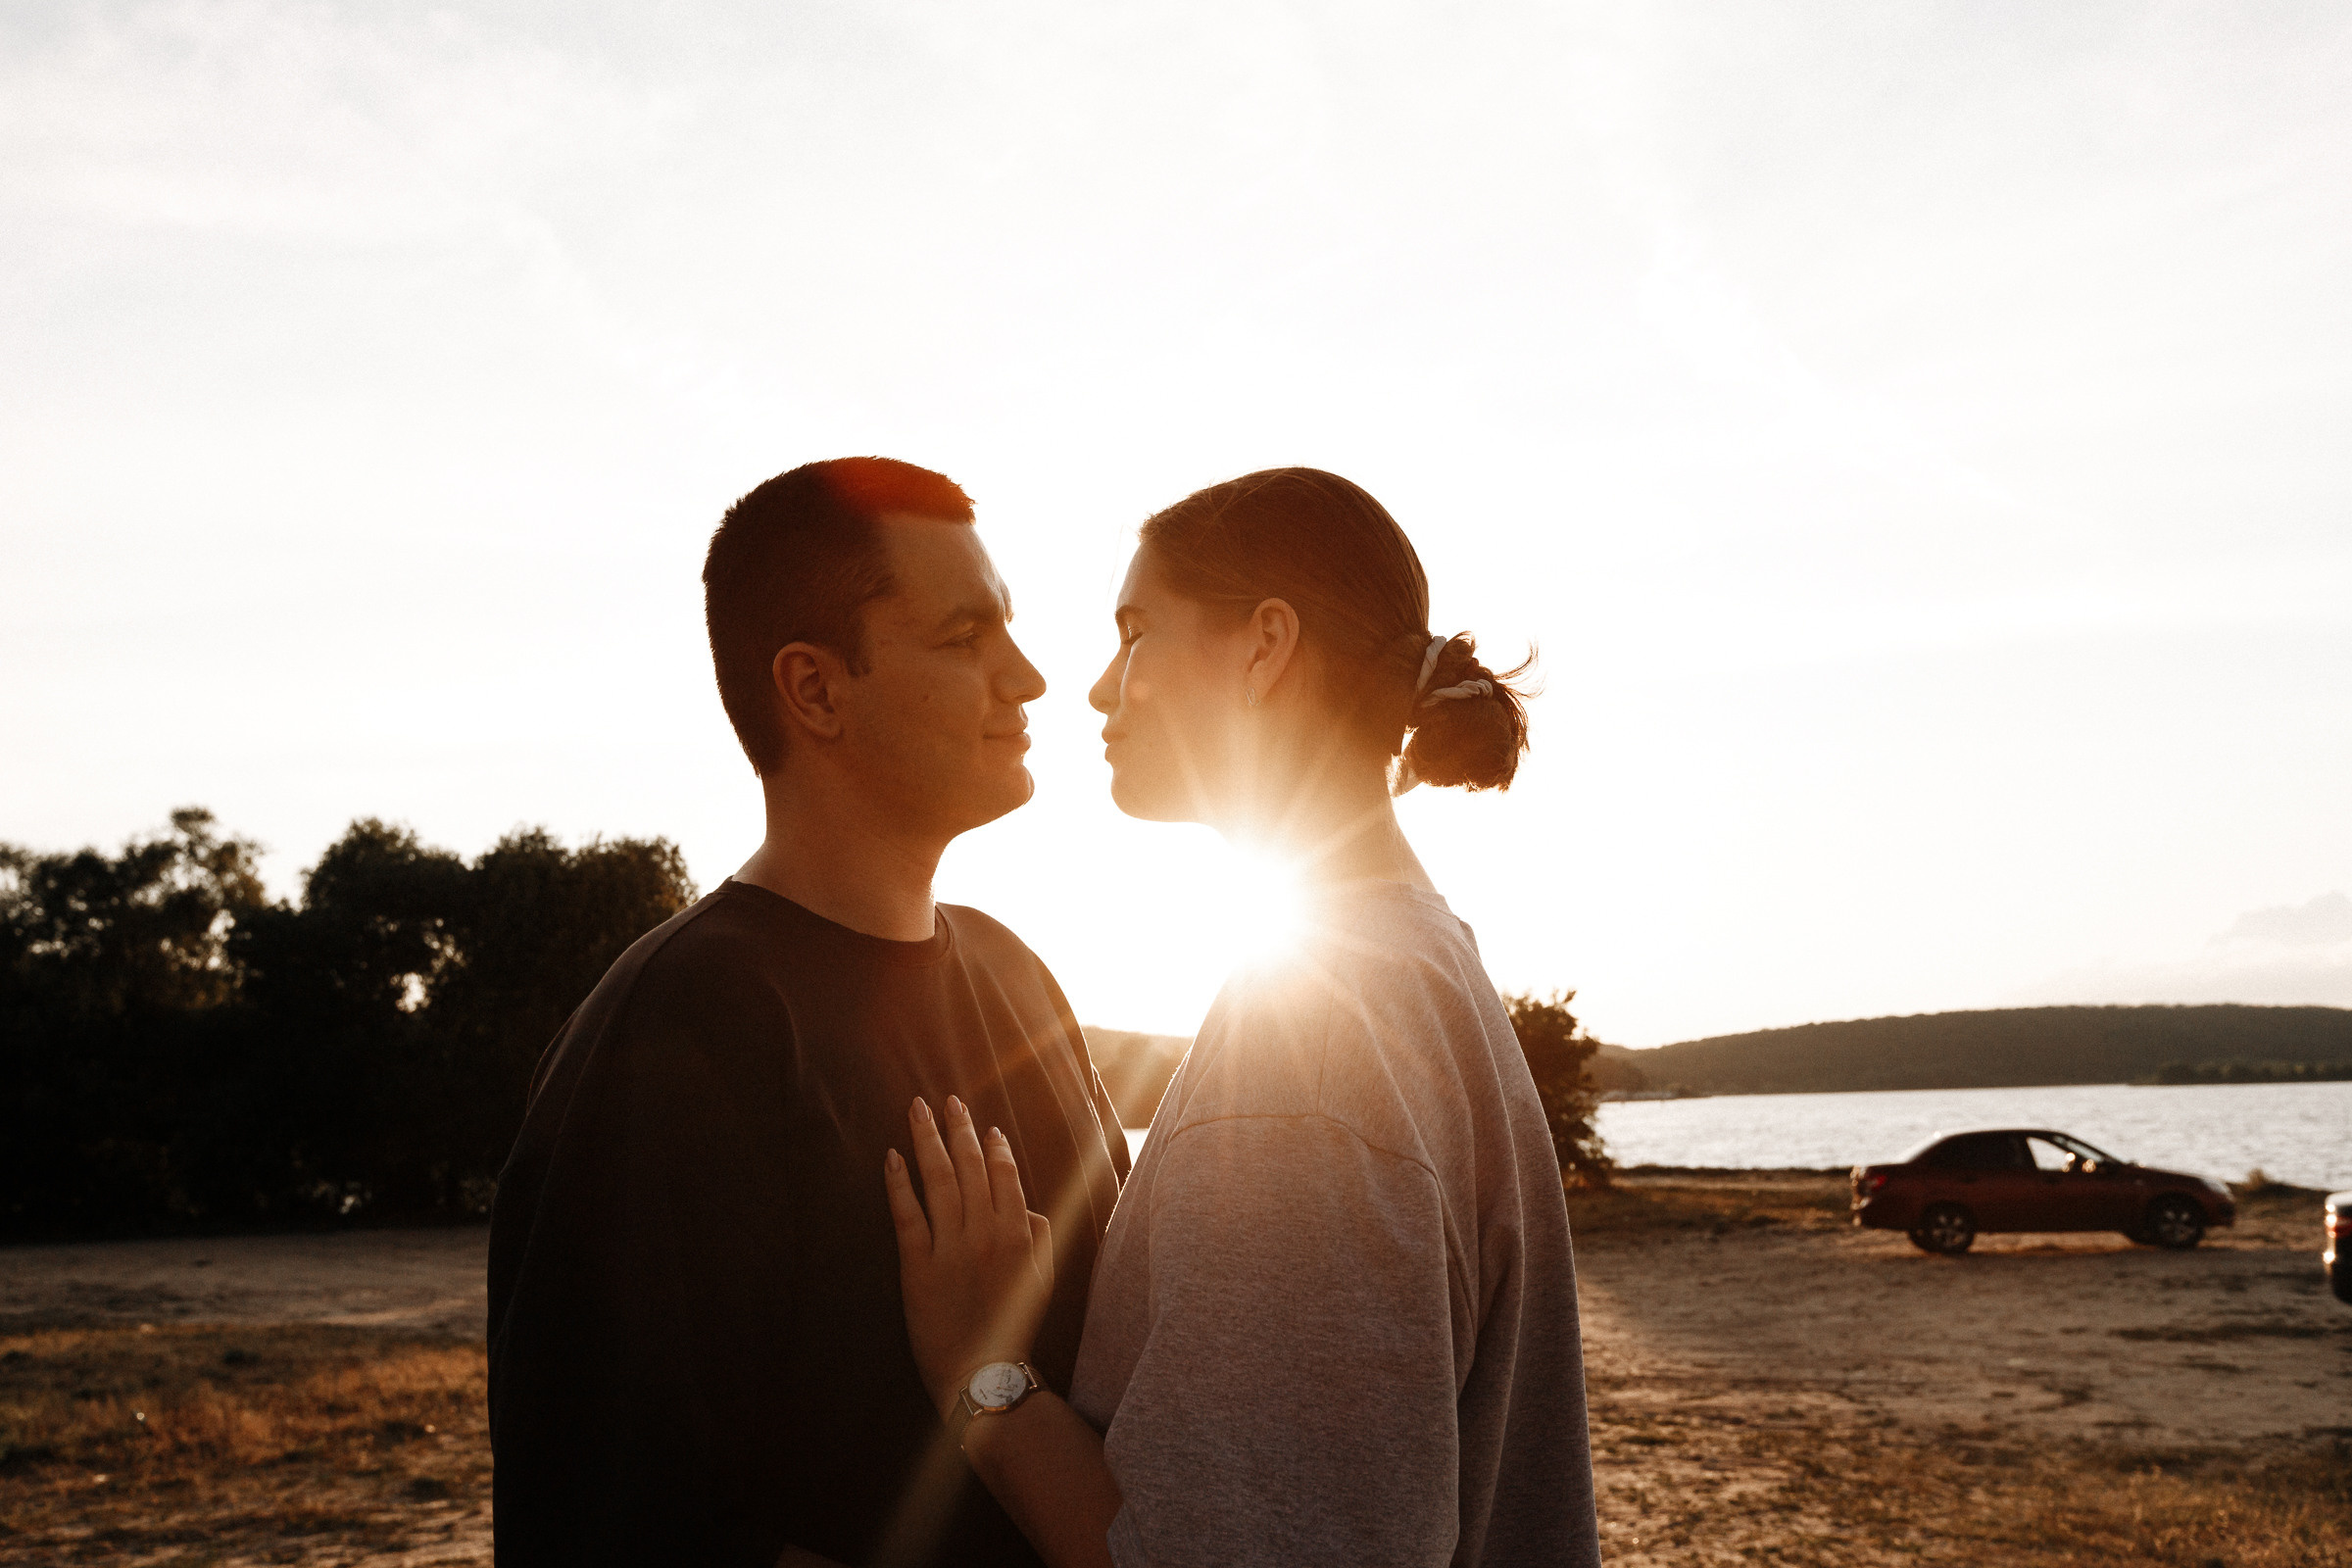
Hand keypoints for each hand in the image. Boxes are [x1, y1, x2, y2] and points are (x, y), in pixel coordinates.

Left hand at [883, 1096, 1054, 1420]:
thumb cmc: (1013, 1327)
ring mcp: (951, 1249)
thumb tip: (1023, 1205)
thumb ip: (1038, 1236)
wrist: (983, 1374)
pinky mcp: (918, 1268)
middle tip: (947, 1099)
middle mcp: (986, 1235)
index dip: (995, 1148)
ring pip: (939, 1181)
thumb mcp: (1041, 1280)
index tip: (986, 1126)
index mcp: (1018, 1236)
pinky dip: (898, 1183)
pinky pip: (907, 1215)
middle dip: (959, 1129)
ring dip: (927, 1140)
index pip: (1006, 1176)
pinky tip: (892, 1156)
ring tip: (917, 1110)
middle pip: (970, 1168)